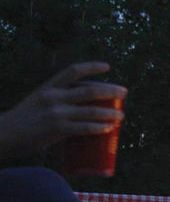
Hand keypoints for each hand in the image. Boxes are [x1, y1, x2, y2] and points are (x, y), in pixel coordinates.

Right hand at [0, 62, 124, 159]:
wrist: (4, 134)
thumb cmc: (24, 120)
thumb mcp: (38, 101)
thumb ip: (58, 101)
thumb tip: (84, 107)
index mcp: (49, 87)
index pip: (73, 71)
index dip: (92, 67)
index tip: (107, 67)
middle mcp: (53, 97)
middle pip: (90, 91)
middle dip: (111, 91)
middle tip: (124, 92)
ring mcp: (56, 113)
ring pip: (91, 111)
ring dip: (110, 113)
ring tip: (121, 116)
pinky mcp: (57, 129)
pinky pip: (84, 128)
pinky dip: (99, 127)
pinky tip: (109, 128)